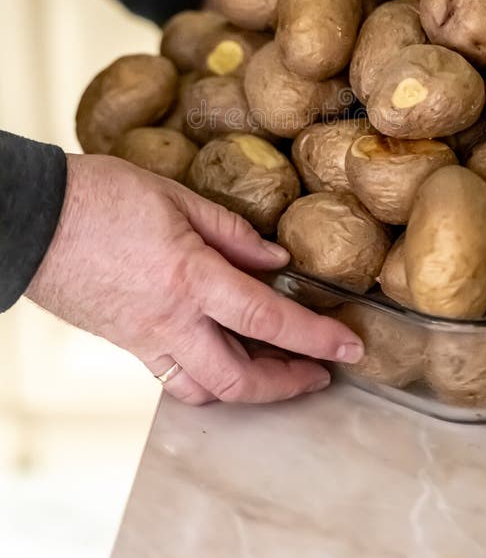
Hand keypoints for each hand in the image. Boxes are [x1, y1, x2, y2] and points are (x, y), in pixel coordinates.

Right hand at [27, 154, 363, 404]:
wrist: (33, 220)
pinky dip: (208, 378)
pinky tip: (223, 352)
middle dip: (287, 385)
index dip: (315, 338)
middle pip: (239, 379)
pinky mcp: (126, 343)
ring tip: (276, 369)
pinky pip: (173, 377)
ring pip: (205, 391)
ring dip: (249, 389)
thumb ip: (231, 231)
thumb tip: (274, 257)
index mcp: (191, 278)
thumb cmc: (100, 198)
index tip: (348, 348)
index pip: (268, 319)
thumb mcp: (176, 197)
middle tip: (318, 373)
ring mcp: (145, 339)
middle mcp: (170, 320)